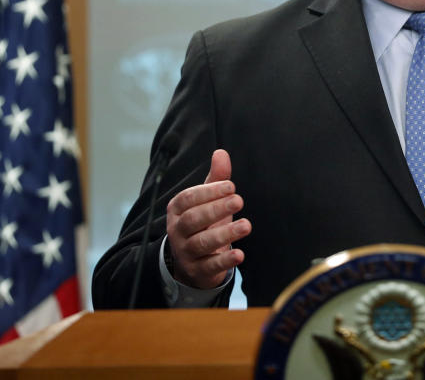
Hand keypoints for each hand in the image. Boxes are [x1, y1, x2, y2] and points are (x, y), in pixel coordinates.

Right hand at [165, 149, 251, 288]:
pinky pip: (209, 266)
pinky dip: (224, 261)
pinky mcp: (197, 271)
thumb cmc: (203, 224)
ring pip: (201, 243)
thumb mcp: (209, 201)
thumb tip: (221, 153)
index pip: (189, 198)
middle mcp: (177, 231)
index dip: (209, 191)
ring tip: (246, 225)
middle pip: (193, 220)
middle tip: (239, 201)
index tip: (232, 186)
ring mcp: (185, 252)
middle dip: (216, 209)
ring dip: (224, 234)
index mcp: (177, 210)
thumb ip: (216, 178)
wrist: (193, 262)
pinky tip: (239, 255)